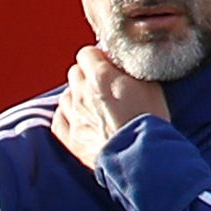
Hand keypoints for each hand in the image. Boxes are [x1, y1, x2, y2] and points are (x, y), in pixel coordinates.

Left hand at [51, 46, 168, 169]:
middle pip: (74, 73)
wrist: (142, 157)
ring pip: (65, 96)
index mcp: (100, 76)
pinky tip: (79, 120)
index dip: (98, 58)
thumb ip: (130, 71)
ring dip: (76, 97)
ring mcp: (74, 117)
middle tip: (103, 86)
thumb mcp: (150, 86)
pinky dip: (67, 118)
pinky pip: (59, 121)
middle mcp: (82, 93)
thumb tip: (122, 66)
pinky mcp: (72, 139)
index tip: (108, 65)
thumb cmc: (150, 122)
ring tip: (93, 106)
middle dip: (87, 76)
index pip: (87, 53)